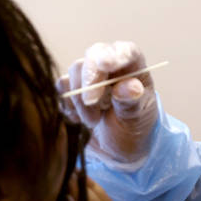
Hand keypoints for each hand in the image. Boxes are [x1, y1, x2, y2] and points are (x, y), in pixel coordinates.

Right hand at [58, 41, 158, 162]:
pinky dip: (69, 106)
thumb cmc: (134, 129)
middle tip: (92, 103)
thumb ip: (132, 102)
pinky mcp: (72, 87)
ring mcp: (90, 75)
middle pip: (93, 56)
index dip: (114, 54)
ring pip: (75, 72)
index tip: (105, 65)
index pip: (125, 51)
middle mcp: (111, 66)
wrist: (116, 148)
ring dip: (81, 101)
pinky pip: (62, 88)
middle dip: (90, 80)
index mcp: (134, 69)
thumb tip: (130, 87)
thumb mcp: (138, 120)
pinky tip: (83, 119)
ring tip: (95, 120)